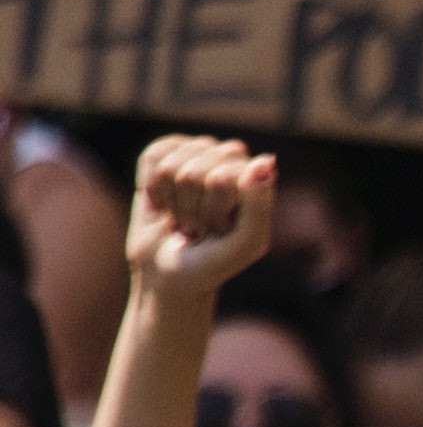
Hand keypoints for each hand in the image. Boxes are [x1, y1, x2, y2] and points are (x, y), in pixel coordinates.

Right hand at [126, 133, 273, 295]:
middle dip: (190, 207)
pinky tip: (165, 202)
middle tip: (200, 226)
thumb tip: (265, 161)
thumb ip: (259, 206)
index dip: (213, 211)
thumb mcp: (244, 244)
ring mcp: (199, 153)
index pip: (222, 177)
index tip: (220, 230)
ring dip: (172, 201)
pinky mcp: (167, 154)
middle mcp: (231, 158)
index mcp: (259, 177)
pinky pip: (153, 157)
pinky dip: (152, 187)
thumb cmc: (214, 261)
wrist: (171, 274)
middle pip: (193, 172)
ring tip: (185, 217)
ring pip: (169, 166)